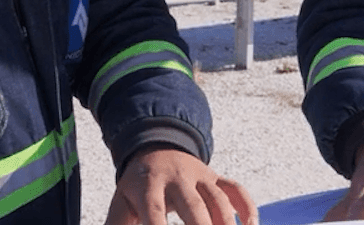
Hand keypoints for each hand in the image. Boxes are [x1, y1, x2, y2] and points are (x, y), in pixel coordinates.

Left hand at [104, 146, 256, 224]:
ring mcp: (200, 176)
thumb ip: (116, 224)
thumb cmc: (138, 184)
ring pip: (218, 199)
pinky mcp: (215, 177)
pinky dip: (247, 207)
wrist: (157, 146)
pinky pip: (236, 189)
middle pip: (194, 207)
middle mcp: (177, 179)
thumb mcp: (121, 202)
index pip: (155, 212)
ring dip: (226, 223)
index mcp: (149, 186)